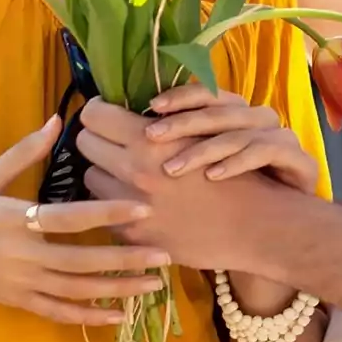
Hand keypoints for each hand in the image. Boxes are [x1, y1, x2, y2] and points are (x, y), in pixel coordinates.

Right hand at [0, 116, 171, 326]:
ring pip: (75, 291)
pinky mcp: (15, 301)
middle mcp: (19, 256)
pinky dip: (88, 316)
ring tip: (152, 285)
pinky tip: (117, 316)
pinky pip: (57, 312)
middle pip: (81, 260)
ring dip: (116, 290)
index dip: (108, 212)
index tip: (143, 208)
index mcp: (13, 219)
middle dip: (126, 259)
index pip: (70, 217)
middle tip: (165, 254)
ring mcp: (18, 283)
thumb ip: (25, 152)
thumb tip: (58, 118)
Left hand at [78, 98, 285, 274]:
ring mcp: (129, 206)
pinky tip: (135, 200)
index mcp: (149, 139)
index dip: (100, 111)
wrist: (256, 226)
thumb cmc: (234, 172)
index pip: (94, 114)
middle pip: (84, 143)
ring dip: (104, 171)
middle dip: (98, 139)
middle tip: (114, 140)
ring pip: (90, 176)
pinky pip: (104, 209)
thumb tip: (127, 106)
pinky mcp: (132, 235)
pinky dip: (114, 202)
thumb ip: (163, 120)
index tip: (110, 113)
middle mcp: (133, 170)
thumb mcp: (202, 133)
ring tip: (125, 171)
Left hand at [144, 84, 319, 195]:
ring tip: (172, 168)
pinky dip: (237, 162)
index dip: (180, 96)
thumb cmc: (239, 198)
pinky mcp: (300, 160)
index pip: (208, 93)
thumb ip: (182, 147)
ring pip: (238, 132)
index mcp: (239, 115)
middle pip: (219, 110)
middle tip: (151, 137)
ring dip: (204, 148)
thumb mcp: (209, 167)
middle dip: (182, 121)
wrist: (287, 229)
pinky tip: (213, 176)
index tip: (152, 107)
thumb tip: (136, 135)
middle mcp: (260, 120)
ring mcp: (281, 138)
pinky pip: (265, 152)